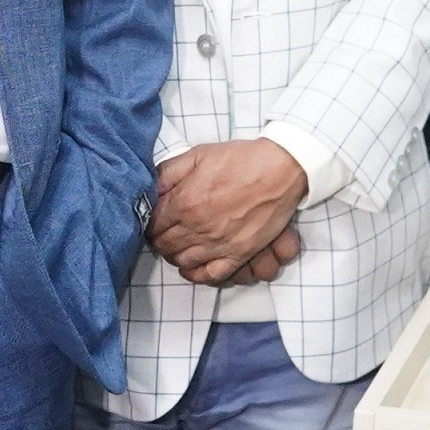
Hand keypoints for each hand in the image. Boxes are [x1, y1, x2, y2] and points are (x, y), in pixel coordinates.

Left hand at [147, 139, 309, 282]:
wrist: (280, 169)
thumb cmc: (241, 160)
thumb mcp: (198, 155)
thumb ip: (169, 172)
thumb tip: (150, 189)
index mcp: (184, 202)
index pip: (153, 224)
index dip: (149, 223)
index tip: (152, 221)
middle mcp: (197, 227)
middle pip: (165, 245)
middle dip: (159, 240)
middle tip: (161, 234)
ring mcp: (218, 243)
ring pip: (183, 261)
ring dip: (174, 256)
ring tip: (176, 247)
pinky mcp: (239, 253)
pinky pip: (212, 274)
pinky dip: (197, 275)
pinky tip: (191, 268)